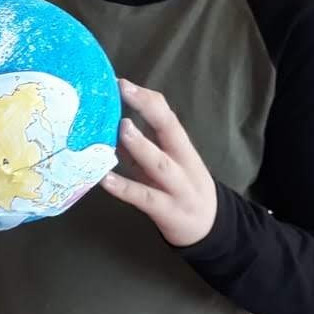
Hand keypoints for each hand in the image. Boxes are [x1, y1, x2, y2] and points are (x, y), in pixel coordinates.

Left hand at [99, 80, 217, 246]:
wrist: (209, 231)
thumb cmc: (178, 190)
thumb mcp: (164, 165)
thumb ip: (139, 148)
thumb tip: (104, 124)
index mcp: (182, 149)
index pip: (169, 118)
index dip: (148, 99)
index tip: (122, 82)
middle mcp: (184, 165)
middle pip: (171, 132)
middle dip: (149, 109)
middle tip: (124, 90)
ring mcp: (178, 189)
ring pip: (161, 165)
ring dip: (142, 145)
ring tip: (122, 128)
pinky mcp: (168, 213)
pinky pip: (144, 198)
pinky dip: (124, 188)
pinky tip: (105, 179)